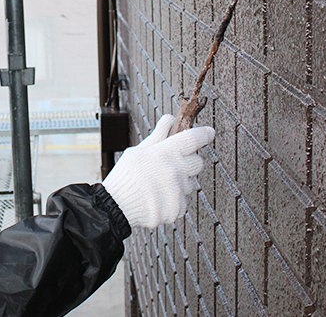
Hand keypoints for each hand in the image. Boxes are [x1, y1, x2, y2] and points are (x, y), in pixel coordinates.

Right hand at [100, 114, 214, 228]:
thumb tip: (170, 118)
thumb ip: (158, 135)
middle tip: (172, 165)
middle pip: (198, 162)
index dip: (204, 134)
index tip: (209, 133)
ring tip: (158, 186)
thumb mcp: (138, 150)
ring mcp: (178, 190)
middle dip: (189, 162)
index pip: (193, 138)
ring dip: (179, 183)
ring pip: (189, 183)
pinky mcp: (178, 208)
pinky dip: (173, 200)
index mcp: (166, 152)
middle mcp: (176, 170)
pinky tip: (157, 199)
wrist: (116, 206)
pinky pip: (182, 201)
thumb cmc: (126, 175)